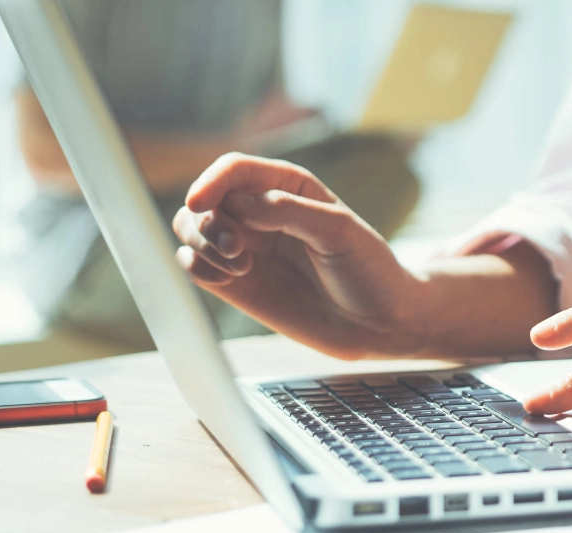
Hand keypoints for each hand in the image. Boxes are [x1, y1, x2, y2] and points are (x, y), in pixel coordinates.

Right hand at [173, 153, 423, 358]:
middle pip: (205, 200)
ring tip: (240, 267)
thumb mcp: (338, 231)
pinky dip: (196, 267)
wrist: (380, 323)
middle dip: (208, 222)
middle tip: (236, 250)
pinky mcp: (237, 284)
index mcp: (288, 186)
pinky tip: (227, 280)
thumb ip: (288, 210)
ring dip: (200, 244)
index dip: (211, 181)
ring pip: (191, 230)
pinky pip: (194, 265)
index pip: (235, 170)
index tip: (200, 202)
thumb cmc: (369, 270)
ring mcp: (246, 248)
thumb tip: (237, 203)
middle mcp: (260, 213)